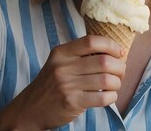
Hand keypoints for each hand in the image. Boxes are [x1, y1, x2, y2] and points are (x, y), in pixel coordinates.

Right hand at [0, 35, 125, 130]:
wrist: (30, 109)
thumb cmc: (51, 84)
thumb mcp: (59, 63)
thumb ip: (80, 55)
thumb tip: (116, 52)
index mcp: (61, 53)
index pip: (91, 41)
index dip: (111, 45)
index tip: (119, 52)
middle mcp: (63, 67)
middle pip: (104, 61)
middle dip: (119, 67)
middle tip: (121, 72)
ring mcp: (66, 85)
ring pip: (106, 80)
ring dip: (117, 83)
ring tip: (115, 85)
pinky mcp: (71, 103)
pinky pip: (102, 97)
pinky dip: (112, 96)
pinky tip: (109, 96)